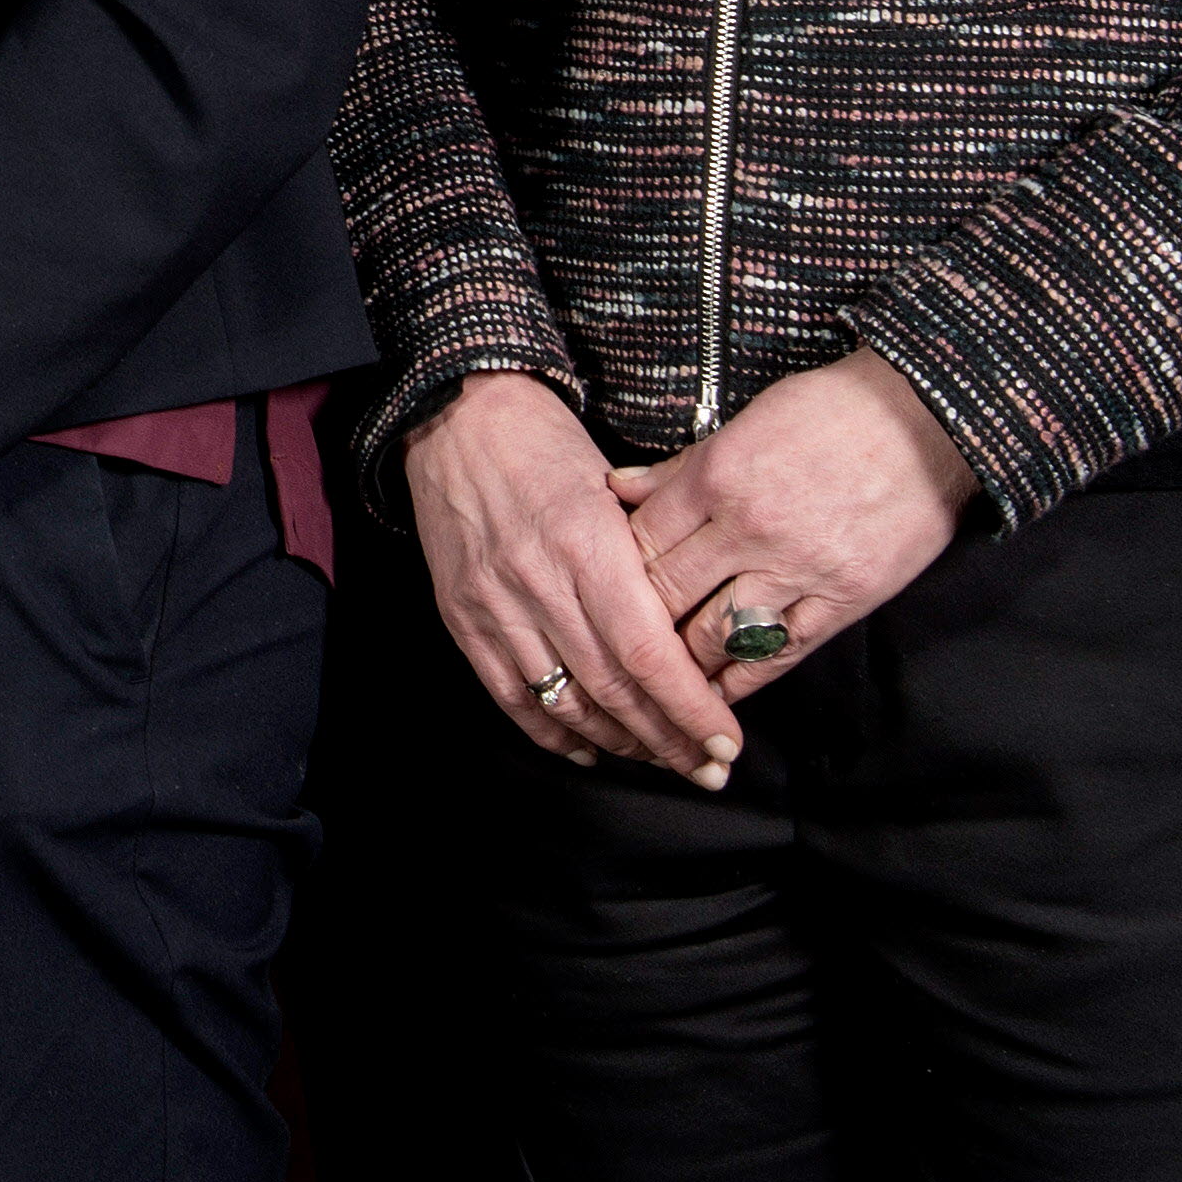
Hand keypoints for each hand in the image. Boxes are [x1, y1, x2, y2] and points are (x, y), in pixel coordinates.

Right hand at [403, 372, 737, 780]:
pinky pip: (510, 696)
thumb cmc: (545, 441)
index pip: (646, 651)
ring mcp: (495, 605)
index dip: (689, 707)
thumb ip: (652, 555)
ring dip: (618, 742)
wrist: (455, 414)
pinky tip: (588, 750)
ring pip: (565, 701)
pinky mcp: (464, 617)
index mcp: (587, 543)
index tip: (726, 740)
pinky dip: (552, 732)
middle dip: (668, 739)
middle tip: (707, 767)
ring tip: (659, 758)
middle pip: (613, 688)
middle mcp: (538, 582)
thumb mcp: (615, 483)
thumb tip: (704, 622)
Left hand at [613, 353, 978, 706]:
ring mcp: (799, 568)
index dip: (617, 573)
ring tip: (660, 683)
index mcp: (718, 476)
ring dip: (684, 662)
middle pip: (668, 595)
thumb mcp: (744, 422)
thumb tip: (618, 490)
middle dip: (638, 626)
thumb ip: (681, 467)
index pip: (643, 542)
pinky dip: (742, 680)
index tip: (606, 593)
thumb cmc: (832, 409)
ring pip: (716, 635)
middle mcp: (749, 528)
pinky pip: (780, 653)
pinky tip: (718, 695)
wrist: (927, 417)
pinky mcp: (845, 598)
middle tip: (618, 649)